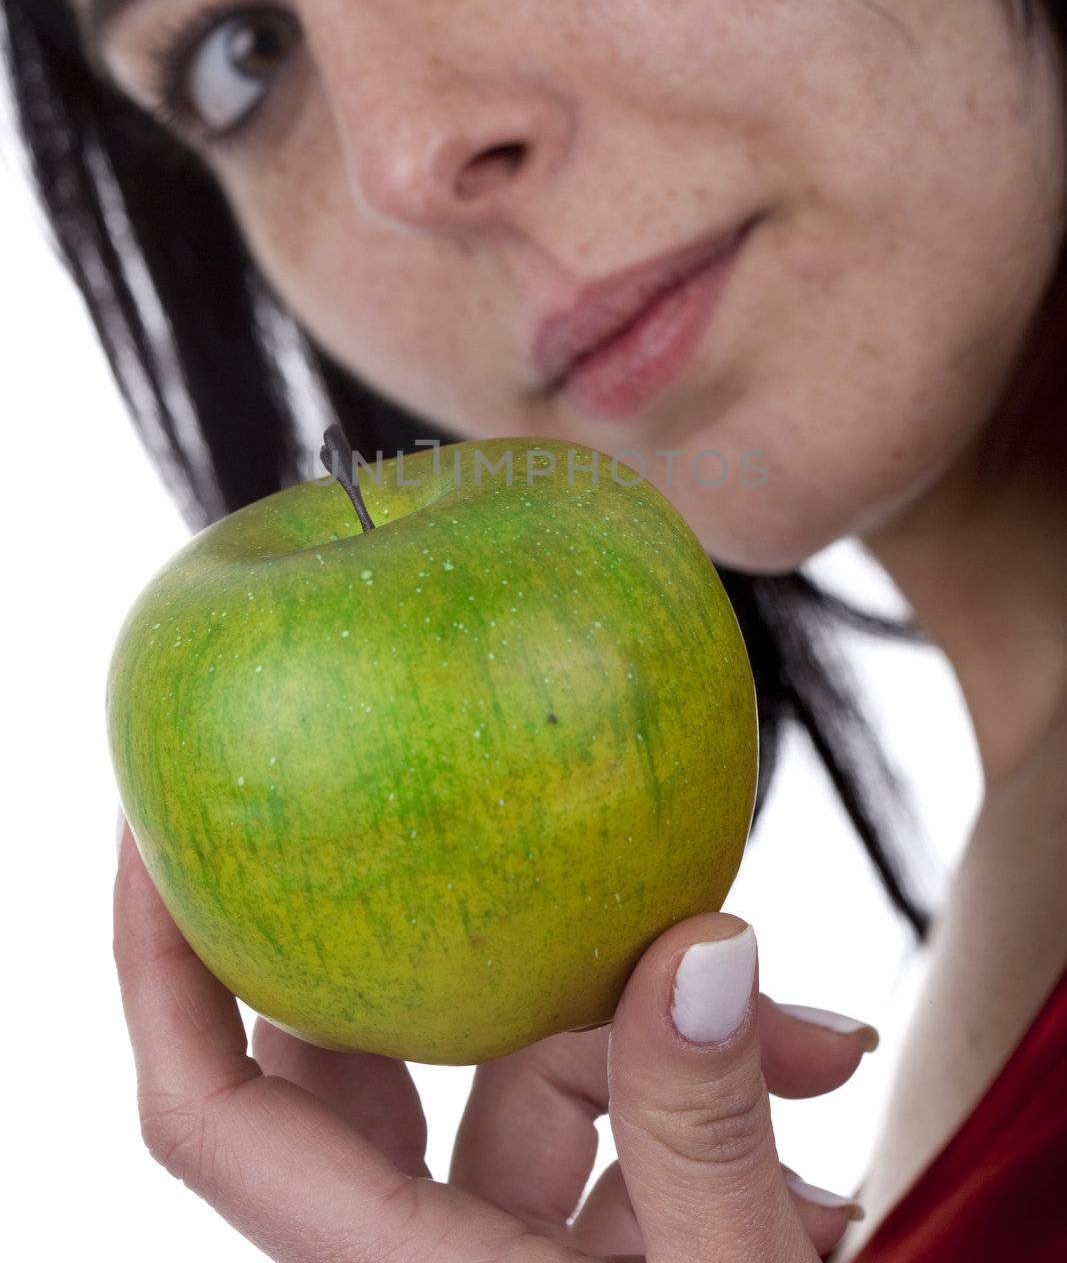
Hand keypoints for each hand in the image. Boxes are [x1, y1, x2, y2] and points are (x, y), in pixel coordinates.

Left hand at [115, 819, 873, 1260]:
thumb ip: (704, 1135)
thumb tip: (702, 945)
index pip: (212, 1114)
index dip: (159, 968)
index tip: (155, 825)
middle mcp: (426, 1262)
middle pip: (352, 1058)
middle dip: (420, 934)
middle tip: (471, 827)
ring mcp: (504, 1250)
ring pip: (513, 1071)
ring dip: (651, 1024)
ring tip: (810, 1030)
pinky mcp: (589, 1241)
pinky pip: (610, 1115)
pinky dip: (700, 1081)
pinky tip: (820, 1066)